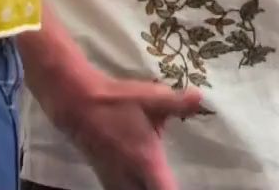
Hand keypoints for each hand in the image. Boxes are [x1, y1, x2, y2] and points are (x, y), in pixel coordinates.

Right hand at [33, 65, 204, 189]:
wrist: (76, 102)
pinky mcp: (102, 175)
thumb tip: (201, 98)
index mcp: (147, 162)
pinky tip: (138, 180)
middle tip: (168, 182)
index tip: (190, 187)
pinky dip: (132, 188)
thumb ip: (178, 103)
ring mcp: (113, 178)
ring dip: (145, 189)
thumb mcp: (152, 98)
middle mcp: (129, 177)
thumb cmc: (117, 101)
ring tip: (156, 181)